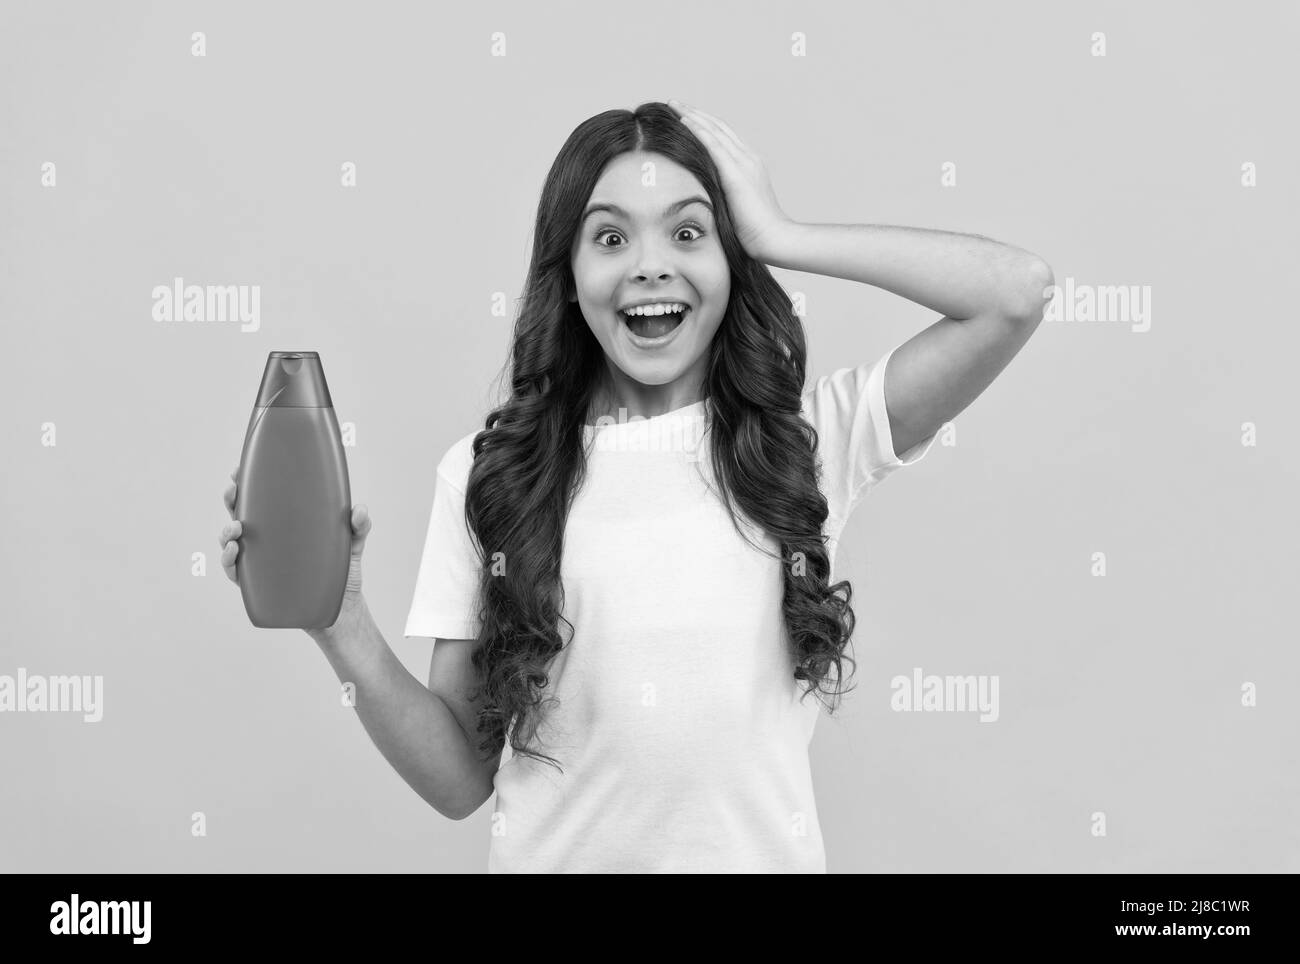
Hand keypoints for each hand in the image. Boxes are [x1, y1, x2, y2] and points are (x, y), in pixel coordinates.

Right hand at [220, 465, 371, 600]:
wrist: (342, 607)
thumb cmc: (343, 571)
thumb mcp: (352, 543)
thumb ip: (359, 525)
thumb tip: (359, 510)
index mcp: (285, 525)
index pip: (261, 500)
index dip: (246, 484)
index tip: (239, 471)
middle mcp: (268, 541)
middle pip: (240, 516)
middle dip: (230, 501)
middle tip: (232, 492)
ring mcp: (261, 562)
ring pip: (232, 542)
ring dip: (226, 532)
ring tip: (236, 527)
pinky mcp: (259, 585)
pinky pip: (236, 572)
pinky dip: (229, 561)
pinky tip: (235, 550)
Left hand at [668, 98, 790, 261]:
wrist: (774, 239)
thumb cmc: (755, 233)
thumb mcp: (736, 209)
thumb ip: (724, 198)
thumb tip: (706, 201)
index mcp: (749, 166)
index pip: (724, 138)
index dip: (705, 125)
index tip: (686, 117)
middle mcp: (748, 158)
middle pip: (719, 127)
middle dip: (696, 114)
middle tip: (675, 104)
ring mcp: (744, 163)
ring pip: (714, 130)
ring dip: (693, 115)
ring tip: (674, 105)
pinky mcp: (736, 173)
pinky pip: (714, 144)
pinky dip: (698, 130)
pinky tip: (684, 121)